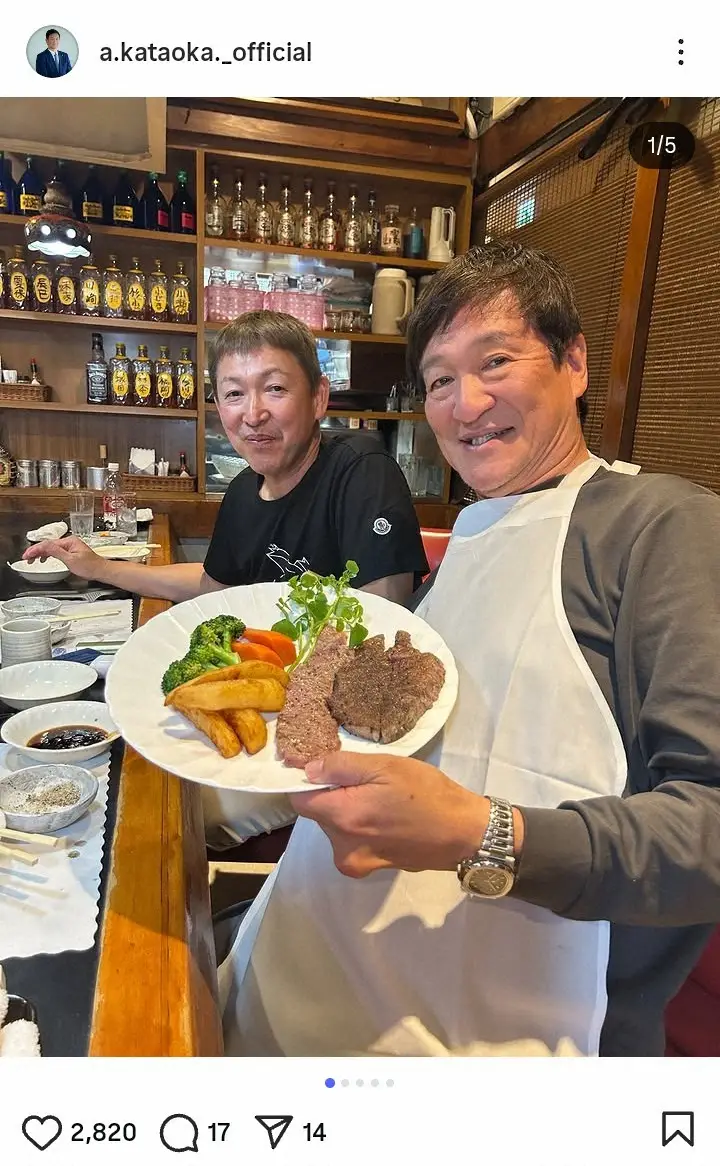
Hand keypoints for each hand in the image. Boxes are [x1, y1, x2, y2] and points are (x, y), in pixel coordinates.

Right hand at [23, 536, 103, 581]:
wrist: (101, 571)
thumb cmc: (90, 566)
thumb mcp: (71, 560)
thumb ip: (56, 552)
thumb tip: (44, 546)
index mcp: (69, 541)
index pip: (47, 544)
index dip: (35, 549)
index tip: (27, 555)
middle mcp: (69, 542)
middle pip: (48, 544)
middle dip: (35, 551)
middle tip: (26, 558)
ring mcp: (70, 547)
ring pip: (51, 548)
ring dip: (40, 553)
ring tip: (32, 560)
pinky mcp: (71, 552)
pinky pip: (56, 551)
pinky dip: (48, 555)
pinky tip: (44, 559)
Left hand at [289, 752, 489, 877]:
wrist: (463, 833)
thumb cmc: (428, 794)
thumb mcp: (386, 766)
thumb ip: (341, 766)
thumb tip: (307, 769)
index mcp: (343, 817)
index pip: (299, 799)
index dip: (307, 781)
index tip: (326, 768)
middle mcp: (341, 846)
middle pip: (318, 813)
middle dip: (334, 795)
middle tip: (367, 782)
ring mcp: (355, 862)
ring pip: (335, 827)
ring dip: (348, 812)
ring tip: (381, 800)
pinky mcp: (368, 869)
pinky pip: (351, 841)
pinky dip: (361, 828)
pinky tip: (386, 817)